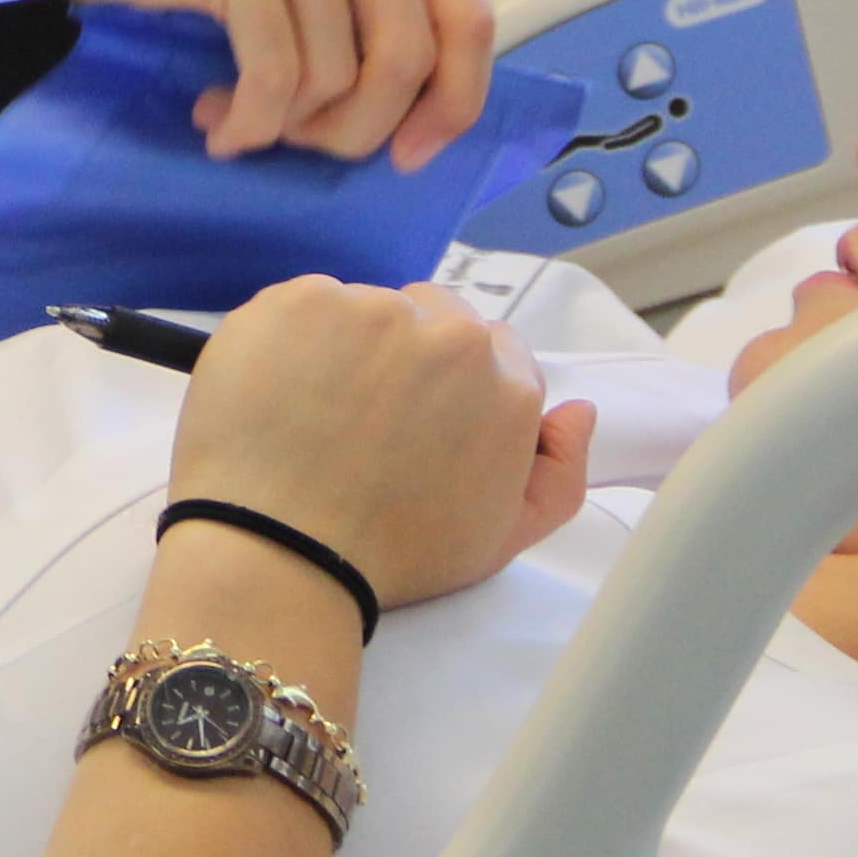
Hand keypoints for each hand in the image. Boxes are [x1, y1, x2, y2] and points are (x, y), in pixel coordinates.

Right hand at [26, 0, 494, 164]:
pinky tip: (219, 121)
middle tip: (304, 142)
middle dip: (358, 128)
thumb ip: (369, 12)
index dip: (452, 102)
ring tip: (240, 115)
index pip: (469, 17)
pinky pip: (274, 78)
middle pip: (409, 58)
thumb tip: (423, 118)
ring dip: (287, 126)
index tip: (412, 151)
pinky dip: (250, 123)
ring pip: (338, 77)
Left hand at [167, 276, 593, 614]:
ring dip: (351, 342)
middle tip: (368, 416)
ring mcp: (372, 310)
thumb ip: (561, 475)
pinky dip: (295, 338)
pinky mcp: (301, 300)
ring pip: (369, 307)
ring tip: (318, 409)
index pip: (494, 349)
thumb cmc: (392, 556)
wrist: (280, 553)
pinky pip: (308, 304)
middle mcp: (450, 334)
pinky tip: (280, 391)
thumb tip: (578, 410)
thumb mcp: (501, 540)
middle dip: (409, 352)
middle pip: (436, 314)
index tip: (419, 421)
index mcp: (507, 385)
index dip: (454, 384)